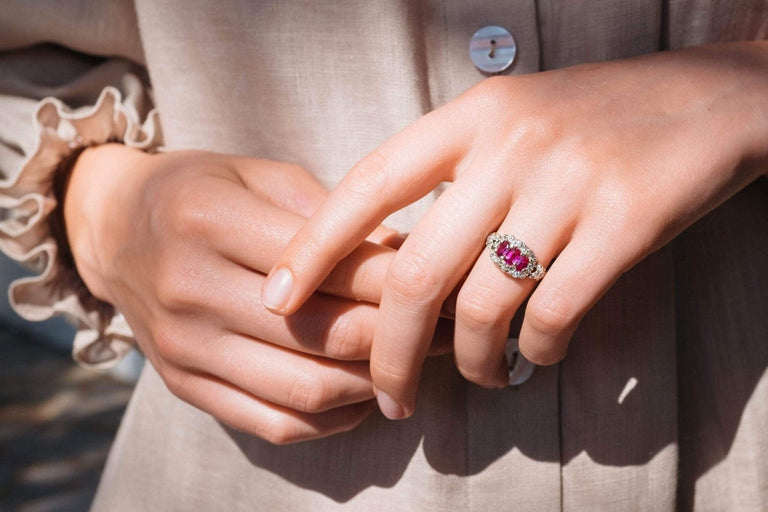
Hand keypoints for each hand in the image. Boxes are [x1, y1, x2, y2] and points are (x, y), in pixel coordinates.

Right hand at [64, 144, 450, 442]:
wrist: (114, 230)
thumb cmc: (200, 192)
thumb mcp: (261, 176)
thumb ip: (331, 215)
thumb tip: (407, 256)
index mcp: (210, 220)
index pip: (328, 264)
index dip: (398, 278)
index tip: (445, 281)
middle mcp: (190, 288)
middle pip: (322, 333)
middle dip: (397, 335)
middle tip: (446, 329)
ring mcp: (183, 347)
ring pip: (302, 387)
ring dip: (371, 383)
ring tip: (411, 363)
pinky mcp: (183, 386)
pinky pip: (270, 423)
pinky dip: (329, 419)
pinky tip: (361, 394)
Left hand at [264, 41, 767, 418]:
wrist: (710, 99)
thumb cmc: (597, 120)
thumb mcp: (515, 122)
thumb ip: (455, 177)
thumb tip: (400, 266)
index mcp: (472, 117)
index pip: (368, 185)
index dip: (313, 247)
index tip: (278, 299)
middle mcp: (511, 146)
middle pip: (417, 271)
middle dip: (387, 351)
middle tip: (388, 397)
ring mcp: (568, 183)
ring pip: (482, 306)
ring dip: (469, 361)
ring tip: (477, 376)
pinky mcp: (625, 223)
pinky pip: (553, 316)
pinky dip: (536, 353)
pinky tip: (536, 355)